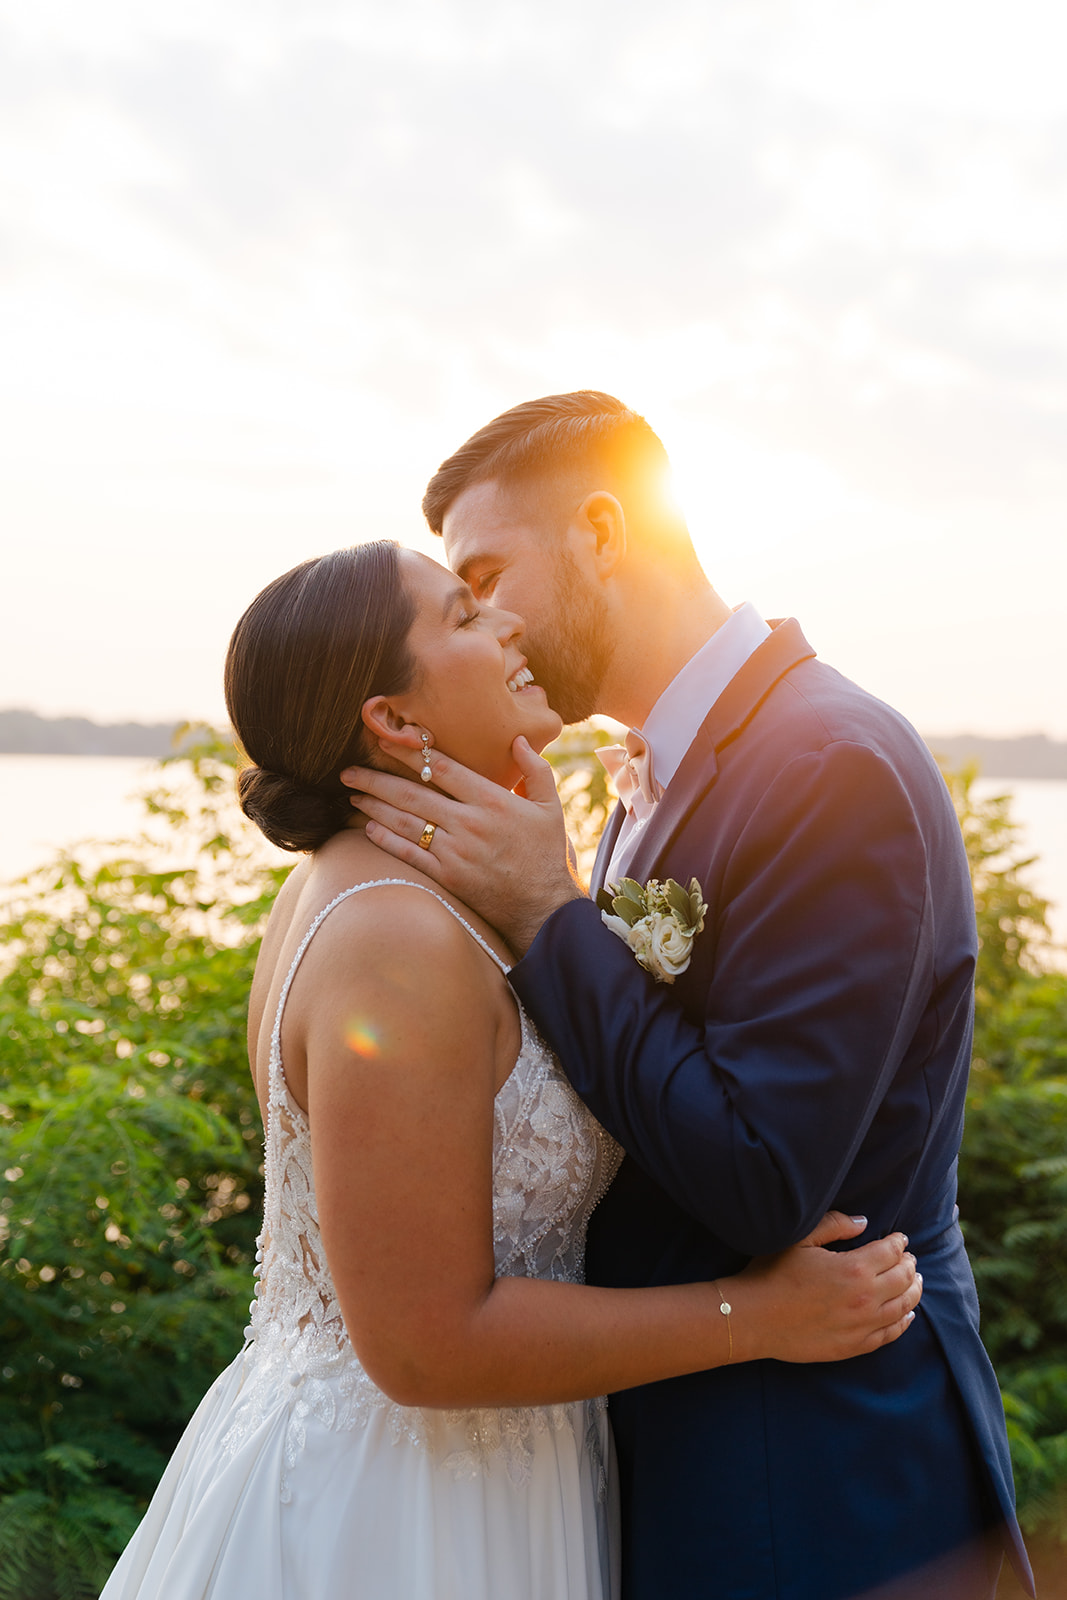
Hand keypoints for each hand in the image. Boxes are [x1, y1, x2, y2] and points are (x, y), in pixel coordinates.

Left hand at [340, 736, 584, 954]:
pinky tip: (367, 829)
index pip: (442, 768)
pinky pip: (409, 854)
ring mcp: (456, 852)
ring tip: (352, 796)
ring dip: (374, 808)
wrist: (543, 907)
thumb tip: (516, 739)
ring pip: (405, 822)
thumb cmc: (547, 855)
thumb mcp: (551, 807)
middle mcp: (469, 823)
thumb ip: (535, 770)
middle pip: (412, 794)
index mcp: (493, 801)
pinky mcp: (447, 877)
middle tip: (348, 771)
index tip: (384, 742)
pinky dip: (386, 840)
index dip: (409, 753)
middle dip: (375, 780)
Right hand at [730, 1212, 921, 1364]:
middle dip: (909, 1265)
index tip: (900, 1239)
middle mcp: (865, 1299)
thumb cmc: (772, 1273)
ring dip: (913, 1291)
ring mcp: (861, 1326)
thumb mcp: (800, 1239)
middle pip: (903, 1279)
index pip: (891, 1252)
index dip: (898, 1243)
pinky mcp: (854, 1346)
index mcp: (853, 1268)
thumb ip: (834, 1225)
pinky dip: (904, 1322)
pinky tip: (907, 1314)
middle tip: (909, 1258)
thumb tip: (863, 1222)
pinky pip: (890, 1334)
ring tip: (915, 1282)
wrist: (754, 1318)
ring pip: (903, 1307)